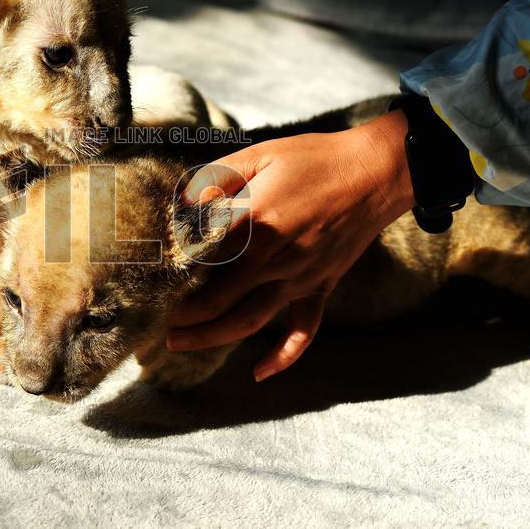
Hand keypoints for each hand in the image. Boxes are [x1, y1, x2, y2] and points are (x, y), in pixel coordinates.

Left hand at [167, 110, 414, 380]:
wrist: (377, 172)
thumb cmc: (315, 159)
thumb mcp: (260, 155)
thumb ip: (218, 177)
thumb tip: (182, 200)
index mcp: (258, 222)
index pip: (206, 260)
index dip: (177, 275)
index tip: (152, 282)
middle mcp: (276, 258)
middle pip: (221, 301)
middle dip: (184, 317)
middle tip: (155, 322)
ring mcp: (300, 277)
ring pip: (251, 320)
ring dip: (212, 338)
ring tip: (179, 343)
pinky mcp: (321, 286)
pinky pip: (304, 330)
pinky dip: (284, 356)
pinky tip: (260, 373)